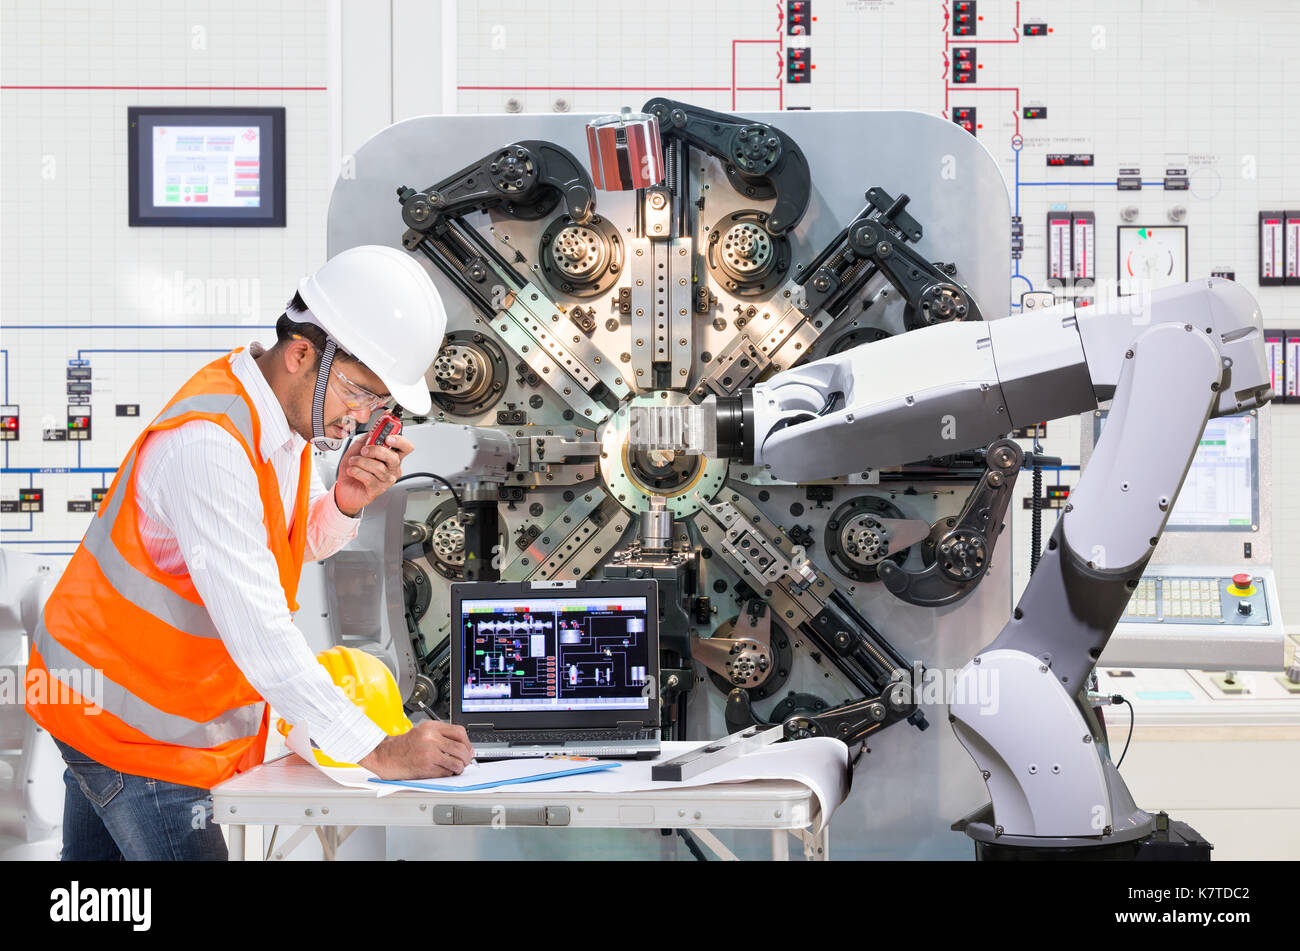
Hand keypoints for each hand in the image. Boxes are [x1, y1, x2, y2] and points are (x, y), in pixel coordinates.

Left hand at [333, 432, 412, 516]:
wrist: (344, 488)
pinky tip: (352, 471)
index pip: (406, 447)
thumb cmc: (353, 469)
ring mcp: (387, 480)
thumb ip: (367, 439)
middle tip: (364, 450)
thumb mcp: (357, 448)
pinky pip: (369, 478)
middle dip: (376, 450)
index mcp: (391, 456)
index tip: (387, 436)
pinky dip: (357, 471)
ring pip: (378, 467)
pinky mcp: (378, 489)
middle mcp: (392, 468)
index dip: (399, 440)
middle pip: (393, 457)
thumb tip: (374, 431)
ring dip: (361, 462)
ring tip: (353, 462)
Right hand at [358, 721, 474, 779]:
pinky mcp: (426, 768)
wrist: (385, 755)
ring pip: (457, 762)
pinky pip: (446, 772)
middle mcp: (431, 739)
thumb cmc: (403, 746)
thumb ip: (442, 736)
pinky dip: (449, 774)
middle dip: (466, 757)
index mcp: (431, 727)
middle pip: (461, 748)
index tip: (468, 749)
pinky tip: (444, 772)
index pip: (460, 733)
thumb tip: (464, 748)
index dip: (468, 743)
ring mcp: (429, 753)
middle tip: (465, 761)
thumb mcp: (423, 732)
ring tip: (456, 768)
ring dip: (460, 767)